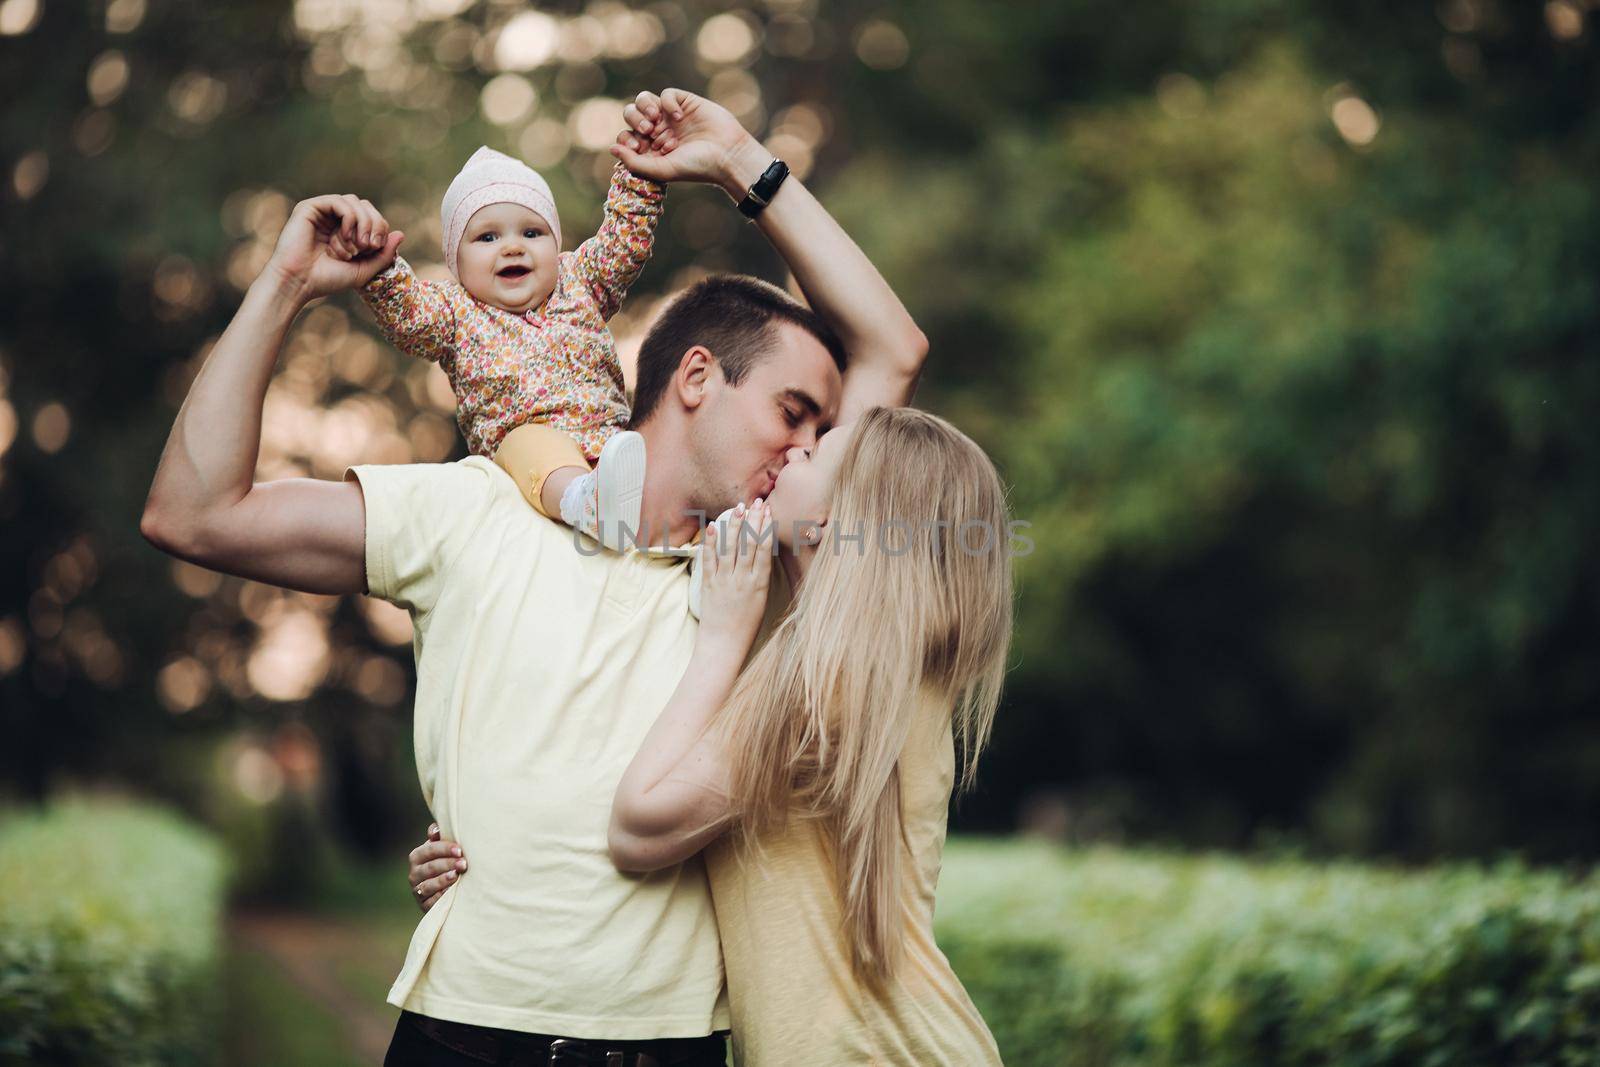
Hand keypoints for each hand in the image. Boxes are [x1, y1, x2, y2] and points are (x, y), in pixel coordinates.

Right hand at [264, 194, 403, 301]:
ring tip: (357, 246)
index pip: (372, 216)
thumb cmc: (327, 279)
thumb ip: (383, 254)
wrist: (299, 283)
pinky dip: (349, 217)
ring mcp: (322, 211)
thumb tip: (401, 234)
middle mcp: (333, 218)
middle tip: (369, 246)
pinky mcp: (310, 208)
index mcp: (346, 230)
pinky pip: (339, 201)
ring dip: (362, 223)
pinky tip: (346, 236)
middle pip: (366, 205)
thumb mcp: (364, 269)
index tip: (375, 248)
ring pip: (354, 201)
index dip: (380, 228)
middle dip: (374, 224)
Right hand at [407, 822, 466, 912]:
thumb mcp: (442, 848)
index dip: (444, 849)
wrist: (446, 888)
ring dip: (443, 880)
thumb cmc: (446, 860)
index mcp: (417, 856)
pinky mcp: (424, 905)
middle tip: (464, 864)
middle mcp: (414, 873)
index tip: (459, 850)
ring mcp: (418, 890)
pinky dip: (441, 897)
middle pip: (430, 867)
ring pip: (429, 885)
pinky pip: (431, 902)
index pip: (429, 850)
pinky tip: (452, 892)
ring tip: (456, 876)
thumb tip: (436, 830)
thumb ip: (439, 837)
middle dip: (448, 864)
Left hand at [611, 89, 763, 193]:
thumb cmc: (697, 166)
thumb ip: (635, 162)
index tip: (638, 146)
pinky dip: (668, 103)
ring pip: (644, 100)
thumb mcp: (663, 169)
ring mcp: (670, 115)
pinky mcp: (684, 101)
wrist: (727, 154)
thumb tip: (611, 147)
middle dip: (635, 121)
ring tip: (657, 121)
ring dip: (644, 108)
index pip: (626, 136)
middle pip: (631, 115)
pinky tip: (679, 117)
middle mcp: (659, 131)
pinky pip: (665, 94)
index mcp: (651, 149)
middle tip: (649, 132)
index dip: (627, 138)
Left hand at [696, 499, 773, 651]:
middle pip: (748, 544)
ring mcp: (724, 581)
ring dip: (734, 525)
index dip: (766, 528)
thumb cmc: (746, 626)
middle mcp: (741, 580)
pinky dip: (710, 543)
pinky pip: (709, 560)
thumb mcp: (762, 601)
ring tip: (738, 508)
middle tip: (756, 501)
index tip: (768, 511)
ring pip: (729, 548)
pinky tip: (712, 527)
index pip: (763, 549)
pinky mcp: (708, 585)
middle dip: (753, 520)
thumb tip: (761, 554)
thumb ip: (761, 577)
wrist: (724, 645)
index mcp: (759, 584)